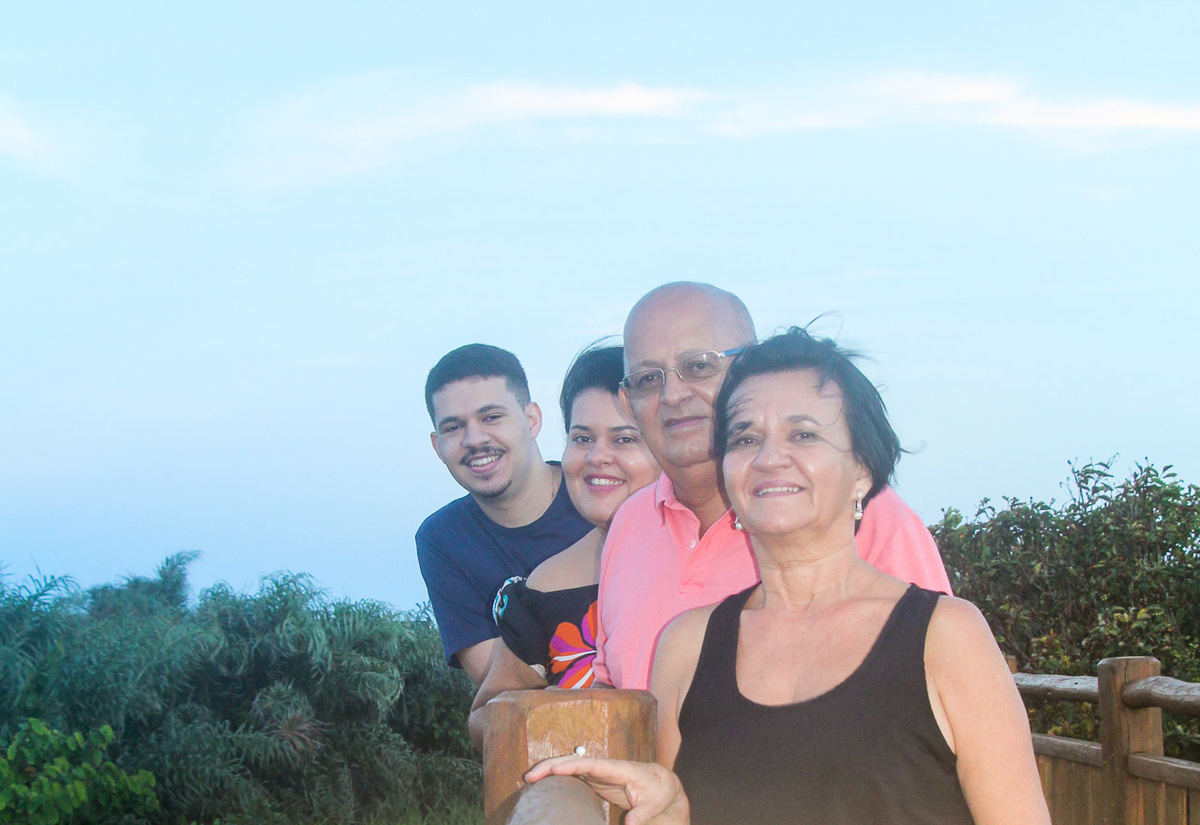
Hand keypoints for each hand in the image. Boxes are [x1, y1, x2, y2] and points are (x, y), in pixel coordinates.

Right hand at [525, 755, 689, 824]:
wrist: (662, 785)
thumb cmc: (659, 792)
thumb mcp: (656, 804)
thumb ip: (643, 814)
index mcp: (620, 769)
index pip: (593, 764)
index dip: (573, 765)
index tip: (555, 769)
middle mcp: (606, 767)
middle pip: (575, 761)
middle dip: (552, 765)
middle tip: (530, 776)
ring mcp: (599, 772)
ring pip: (570, 765)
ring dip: (550, 769)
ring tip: (529, 779)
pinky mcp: (595, 779)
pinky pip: (572, 774)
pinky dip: (557, 776)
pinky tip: (542, 783)